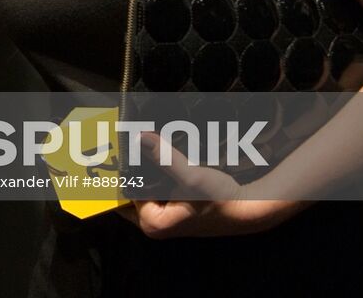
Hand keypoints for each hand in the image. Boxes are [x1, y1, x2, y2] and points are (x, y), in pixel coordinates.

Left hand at [120, 133, 304, 238]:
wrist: (248, 209)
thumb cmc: (220, 198)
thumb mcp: (191, 176)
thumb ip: (165, 158)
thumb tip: (141, 137)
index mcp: (152, 223)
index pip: (123, 191)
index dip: (120, 169)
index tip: (114, 147)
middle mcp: (154, 225)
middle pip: (130, 192)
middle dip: (128, 169)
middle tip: (121, 142)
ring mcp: (164, 219)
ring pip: (142, 189)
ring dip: (141, 170)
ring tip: (134, 145)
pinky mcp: (173, 211)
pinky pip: (154, 190)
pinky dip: (152, 174)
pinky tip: (151, 156)